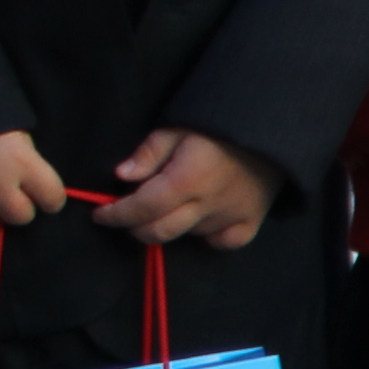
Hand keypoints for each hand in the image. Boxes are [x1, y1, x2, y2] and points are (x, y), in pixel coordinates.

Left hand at [109, 126, 286, 250]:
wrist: (268, 129)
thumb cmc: (215, 127)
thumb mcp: (176, 129)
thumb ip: (148, 153)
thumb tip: (121, 176)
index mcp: (186, 178)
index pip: (143, 207)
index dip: (117, 214)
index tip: (100, 214)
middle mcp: (208, 203)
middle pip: (160, 230)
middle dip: (134, 227)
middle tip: (127, 215)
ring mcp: (231, 215)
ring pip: (187, 235)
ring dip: (169, 225)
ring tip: (168, 206)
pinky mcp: (251, 221)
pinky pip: (223, 242)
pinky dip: (207, 237)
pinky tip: (200, 222)